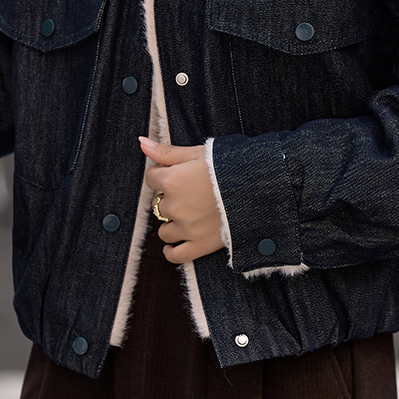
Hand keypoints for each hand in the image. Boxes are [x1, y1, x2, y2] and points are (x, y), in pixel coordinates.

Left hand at [140, 136, 224, 263]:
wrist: (257, 186)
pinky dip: (171, 251)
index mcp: (172, 181)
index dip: (162, 175)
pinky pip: (176, 255)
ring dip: (172, 223)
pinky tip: (171, 246)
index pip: (151, 178)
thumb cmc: (227, 166)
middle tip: (190, 193)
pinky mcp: (200, 244)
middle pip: (158, 204)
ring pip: (164, 230)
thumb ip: (166, 151)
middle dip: (170, 198)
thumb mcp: (196, 153)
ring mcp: (187, 228)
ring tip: (188, 216)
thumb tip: (141, 143)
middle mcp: (175, 206)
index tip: (175, 174)